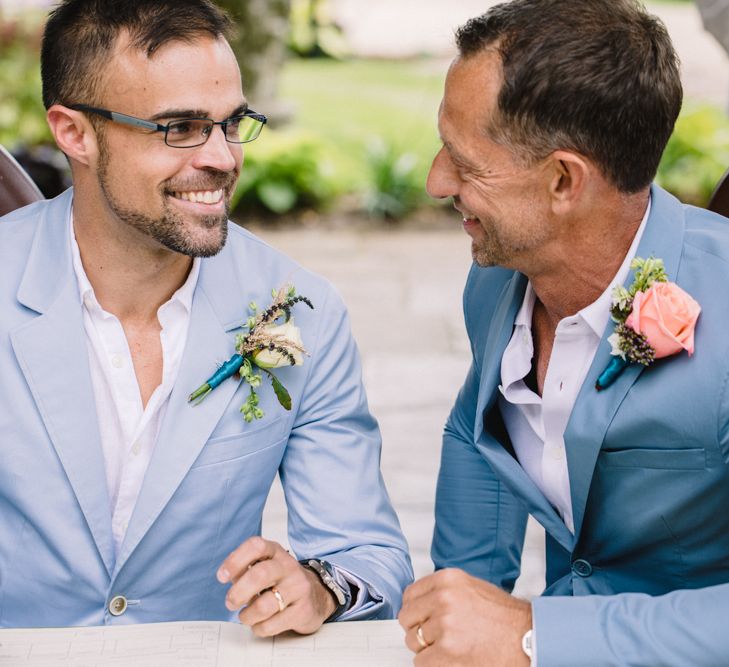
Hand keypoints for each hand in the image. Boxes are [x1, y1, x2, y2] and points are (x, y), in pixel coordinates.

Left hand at [216, 536, 336, 635]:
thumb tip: (227, 574)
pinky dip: (259, 628)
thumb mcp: (265, 567)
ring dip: (247, 615)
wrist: (317, 595)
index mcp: (276, 552)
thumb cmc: (282, 581)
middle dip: (238, 593)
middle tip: (230, 602)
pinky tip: (261, 624)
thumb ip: (245, 569)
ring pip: (264, 605)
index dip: (235, 560)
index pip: (256, 546)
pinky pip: (272, 624)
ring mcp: (298, 588)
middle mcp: (289, 566)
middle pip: (259, 575)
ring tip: (246, 616)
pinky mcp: (303, 610)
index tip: (222, 577)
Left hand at [398, 568, 531, 666]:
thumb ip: (444, 591)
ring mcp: (444, 625)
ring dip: (427, 648)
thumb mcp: (472, 588)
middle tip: (435, 636)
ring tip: (451, 647)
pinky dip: (432, 664)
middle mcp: (443, 599)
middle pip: (407, 618)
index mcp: (448, 579)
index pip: (410, 594)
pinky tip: (451, 659)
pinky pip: (422, 662)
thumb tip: (419, 603)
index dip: (415, 610)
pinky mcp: (446, 651)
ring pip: (413, 641)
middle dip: (417, 629)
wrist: (529, 638)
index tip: (421, 618)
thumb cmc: (505, 616)